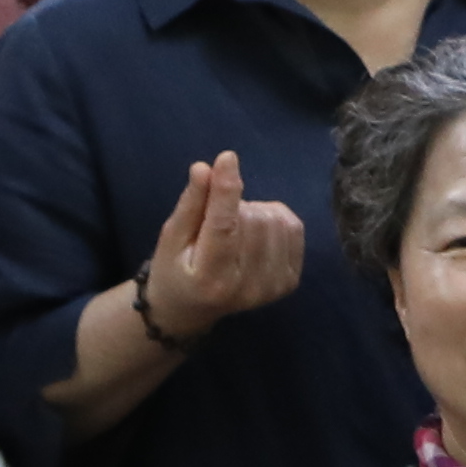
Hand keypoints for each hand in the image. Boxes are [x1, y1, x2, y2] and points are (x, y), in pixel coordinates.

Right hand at [145, 154, 309, 345]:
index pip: (223, 227)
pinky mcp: (290, 281)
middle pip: (251, 219)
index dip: (226, 190)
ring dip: (252, 211)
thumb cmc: (175, 268)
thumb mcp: (172, 236)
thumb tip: (205, 168)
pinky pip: (293, 227)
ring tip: (233, 230)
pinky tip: (255, 232)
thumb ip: (192, 203)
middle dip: (233, 206)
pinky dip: (274, 218)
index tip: (227, 158)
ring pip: (274, 219)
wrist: (191, 308)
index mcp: (210, 279)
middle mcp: (247, 288)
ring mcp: (273, 287)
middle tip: (214, 221)